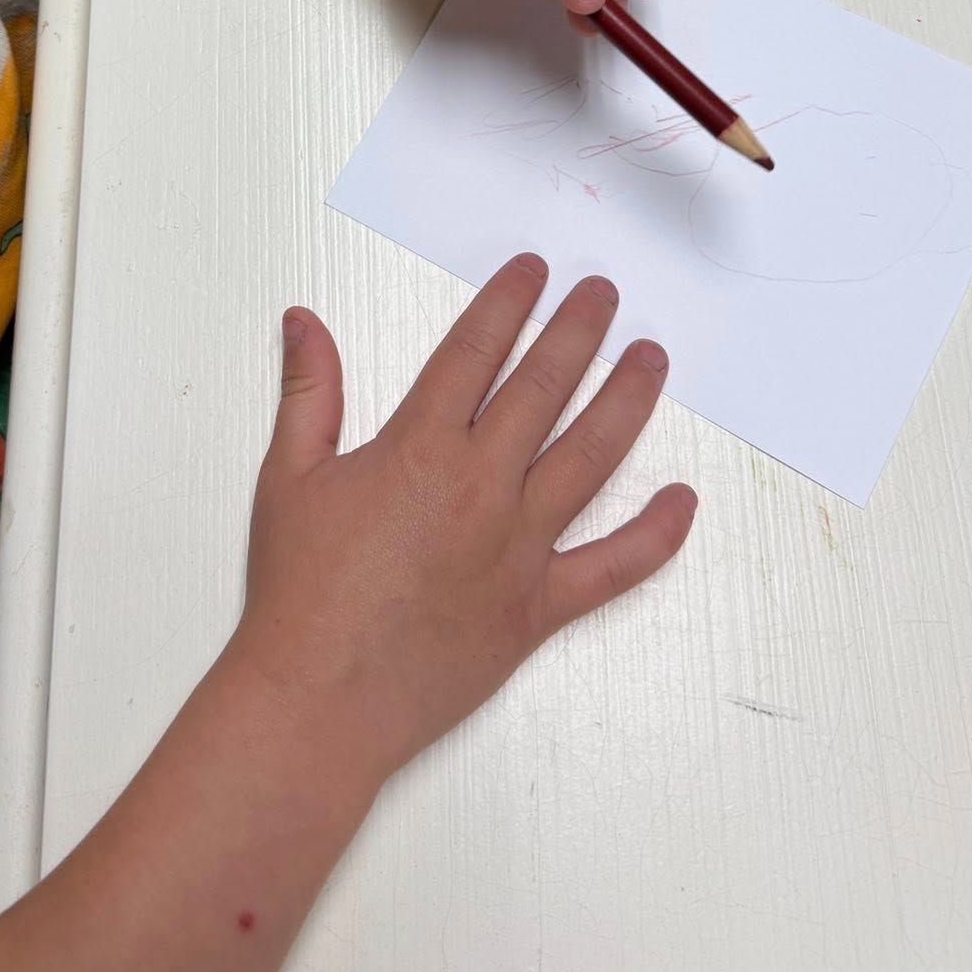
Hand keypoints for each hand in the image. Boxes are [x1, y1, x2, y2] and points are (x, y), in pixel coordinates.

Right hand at [229, 256, 695, 791]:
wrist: (318, 700)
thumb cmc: (299, 595)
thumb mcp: (288, 477)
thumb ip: (309, 392)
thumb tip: (304, 322)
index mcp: (418, 450)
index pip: (475, 352)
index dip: (507, 303)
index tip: (534, 271)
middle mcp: (480, 488)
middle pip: (543, 388)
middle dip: (578, 331)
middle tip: (604, 294)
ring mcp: (518, 548)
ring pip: (590, 458)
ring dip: (627, 401)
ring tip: (651, 358)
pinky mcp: (538, 608)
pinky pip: (613, 566)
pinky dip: (655, 534)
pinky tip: (683, 500)